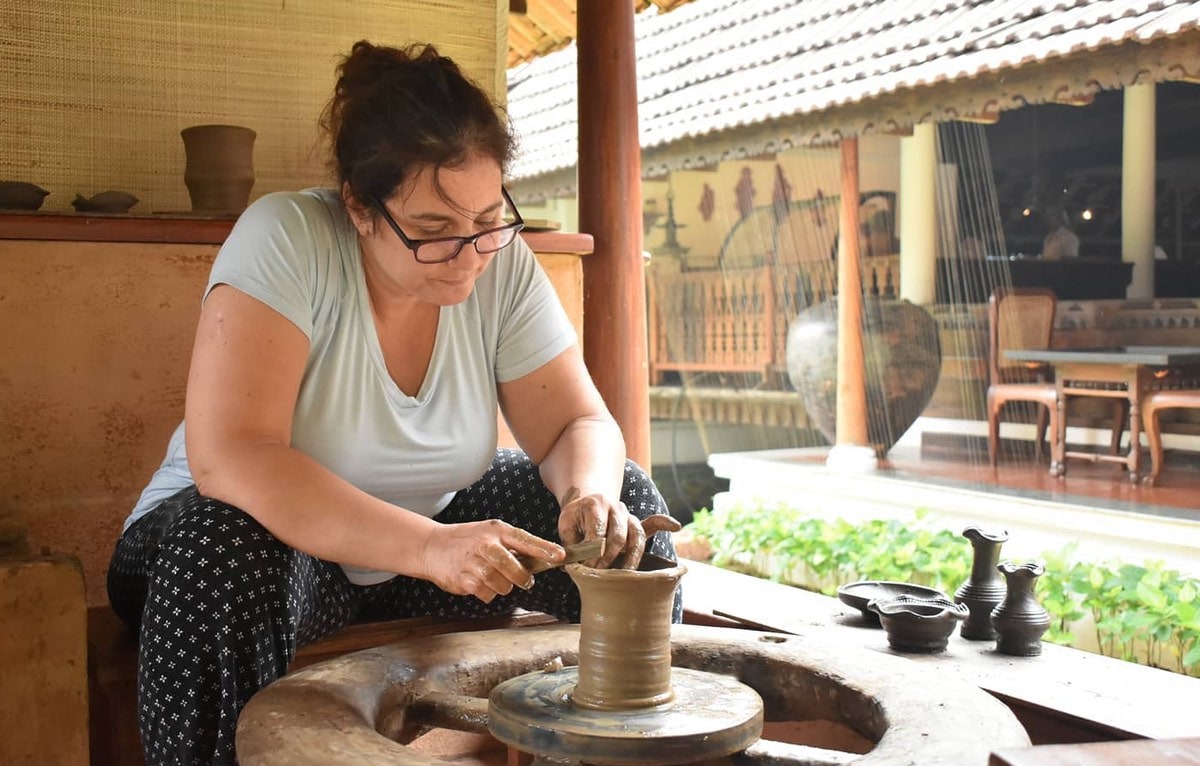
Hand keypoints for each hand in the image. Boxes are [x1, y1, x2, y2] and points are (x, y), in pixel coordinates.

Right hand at [419, 519, 563, 602]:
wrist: (432, 546)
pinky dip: (487, 593)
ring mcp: (473, 562)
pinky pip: (487, 594)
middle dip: (522, 578)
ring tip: (494, 578)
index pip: (525, 540)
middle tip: (524, 580)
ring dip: (503, 586)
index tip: (561, 556)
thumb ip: (511, 545)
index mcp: (496, 530)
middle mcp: (485, 544)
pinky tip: (479, 583)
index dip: (544, 549)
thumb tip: (539, 560)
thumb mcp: (490, 533)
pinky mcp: (463, 579)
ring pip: (502, 585)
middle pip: (514, 568)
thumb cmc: (467, 540)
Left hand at [557, 487, 681, 569]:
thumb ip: (569, 546)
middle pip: (618, 537)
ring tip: (624, 576)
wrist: (586, 504)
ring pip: (636, 536)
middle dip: (609, 559)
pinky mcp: (636, 523)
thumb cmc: (575, 521)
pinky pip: (653, 522)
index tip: (586, 569)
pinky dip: (664, 523)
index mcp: (594, 505)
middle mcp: (615, 506)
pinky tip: (675, 526)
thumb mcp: (566, 528)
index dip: (592, 554)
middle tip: (599, 574)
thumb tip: (570, 566)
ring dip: (631, 559)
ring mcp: (628, 514)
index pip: (597, 533)